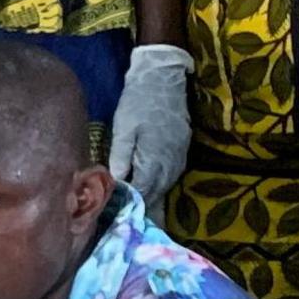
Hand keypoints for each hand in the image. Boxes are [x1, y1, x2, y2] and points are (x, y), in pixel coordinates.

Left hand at [107, 43, 193, 205]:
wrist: (164, 79)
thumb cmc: (138, 101)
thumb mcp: (123, 126)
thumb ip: (120, 154)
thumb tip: (116, 179)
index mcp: (154, 158)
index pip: (143, 190)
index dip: (131, 204)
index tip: (118, 214)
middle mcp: (170, 162)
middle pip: (156, 192)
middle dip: (144, 206)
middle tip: (128, 219)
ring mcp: (179, 156)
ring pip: (166, 185)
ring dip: (153, 197)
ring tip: (139, 209)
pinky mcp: (182, 149)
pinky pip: (171, 174)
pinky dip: (161, 184)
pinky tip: (151, 187)